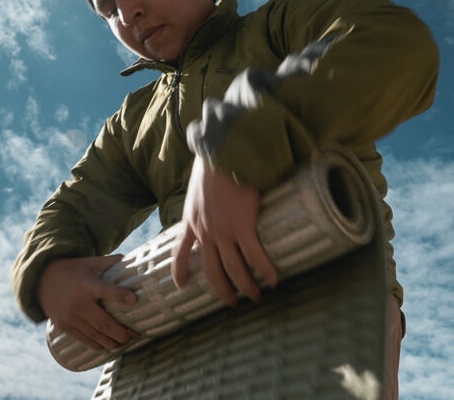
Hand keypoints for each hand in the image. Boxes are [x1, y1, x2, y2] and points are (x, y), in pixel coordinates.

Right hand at [38, 255, 139, 350]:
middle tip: (136, 334)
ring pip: (96, 335)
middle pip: (103, 322)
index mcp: (87, 284)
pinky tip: (110, 345)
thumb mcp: (91, 262)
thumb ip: (111, 262)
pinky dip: (99, 345)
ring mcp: (70, 317)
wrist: (42, 280)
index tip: (134, 299)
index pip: (105, 290)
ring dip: (113, 342)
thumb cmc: (74, 270)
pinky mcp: (64, 326)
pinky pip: (85, 340)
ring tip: (127, 342)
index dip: (120, 295)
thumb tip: (136, 260)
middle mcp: (78, 302)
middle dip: (122, 332)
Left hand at [171, 157, 278, 305]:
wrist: (223, 152)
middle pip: (212, 271)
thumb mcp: (197, 188)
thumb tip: (212, 202)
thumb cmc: (214, 163)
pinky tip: (274, 278)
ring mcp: (223, 231)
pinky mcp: (243, 227)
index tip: (181, 286)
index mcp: (191, 221)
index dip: (180, 272)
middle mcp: (205, 231)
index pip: (179, 253)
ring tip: (255, 296)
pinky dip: (265, 270)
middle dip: (222, 290)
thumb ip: (202, 201)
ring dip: (246, 286)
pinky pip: (255, 256)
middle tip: (232, 302)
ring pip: (234, 269)